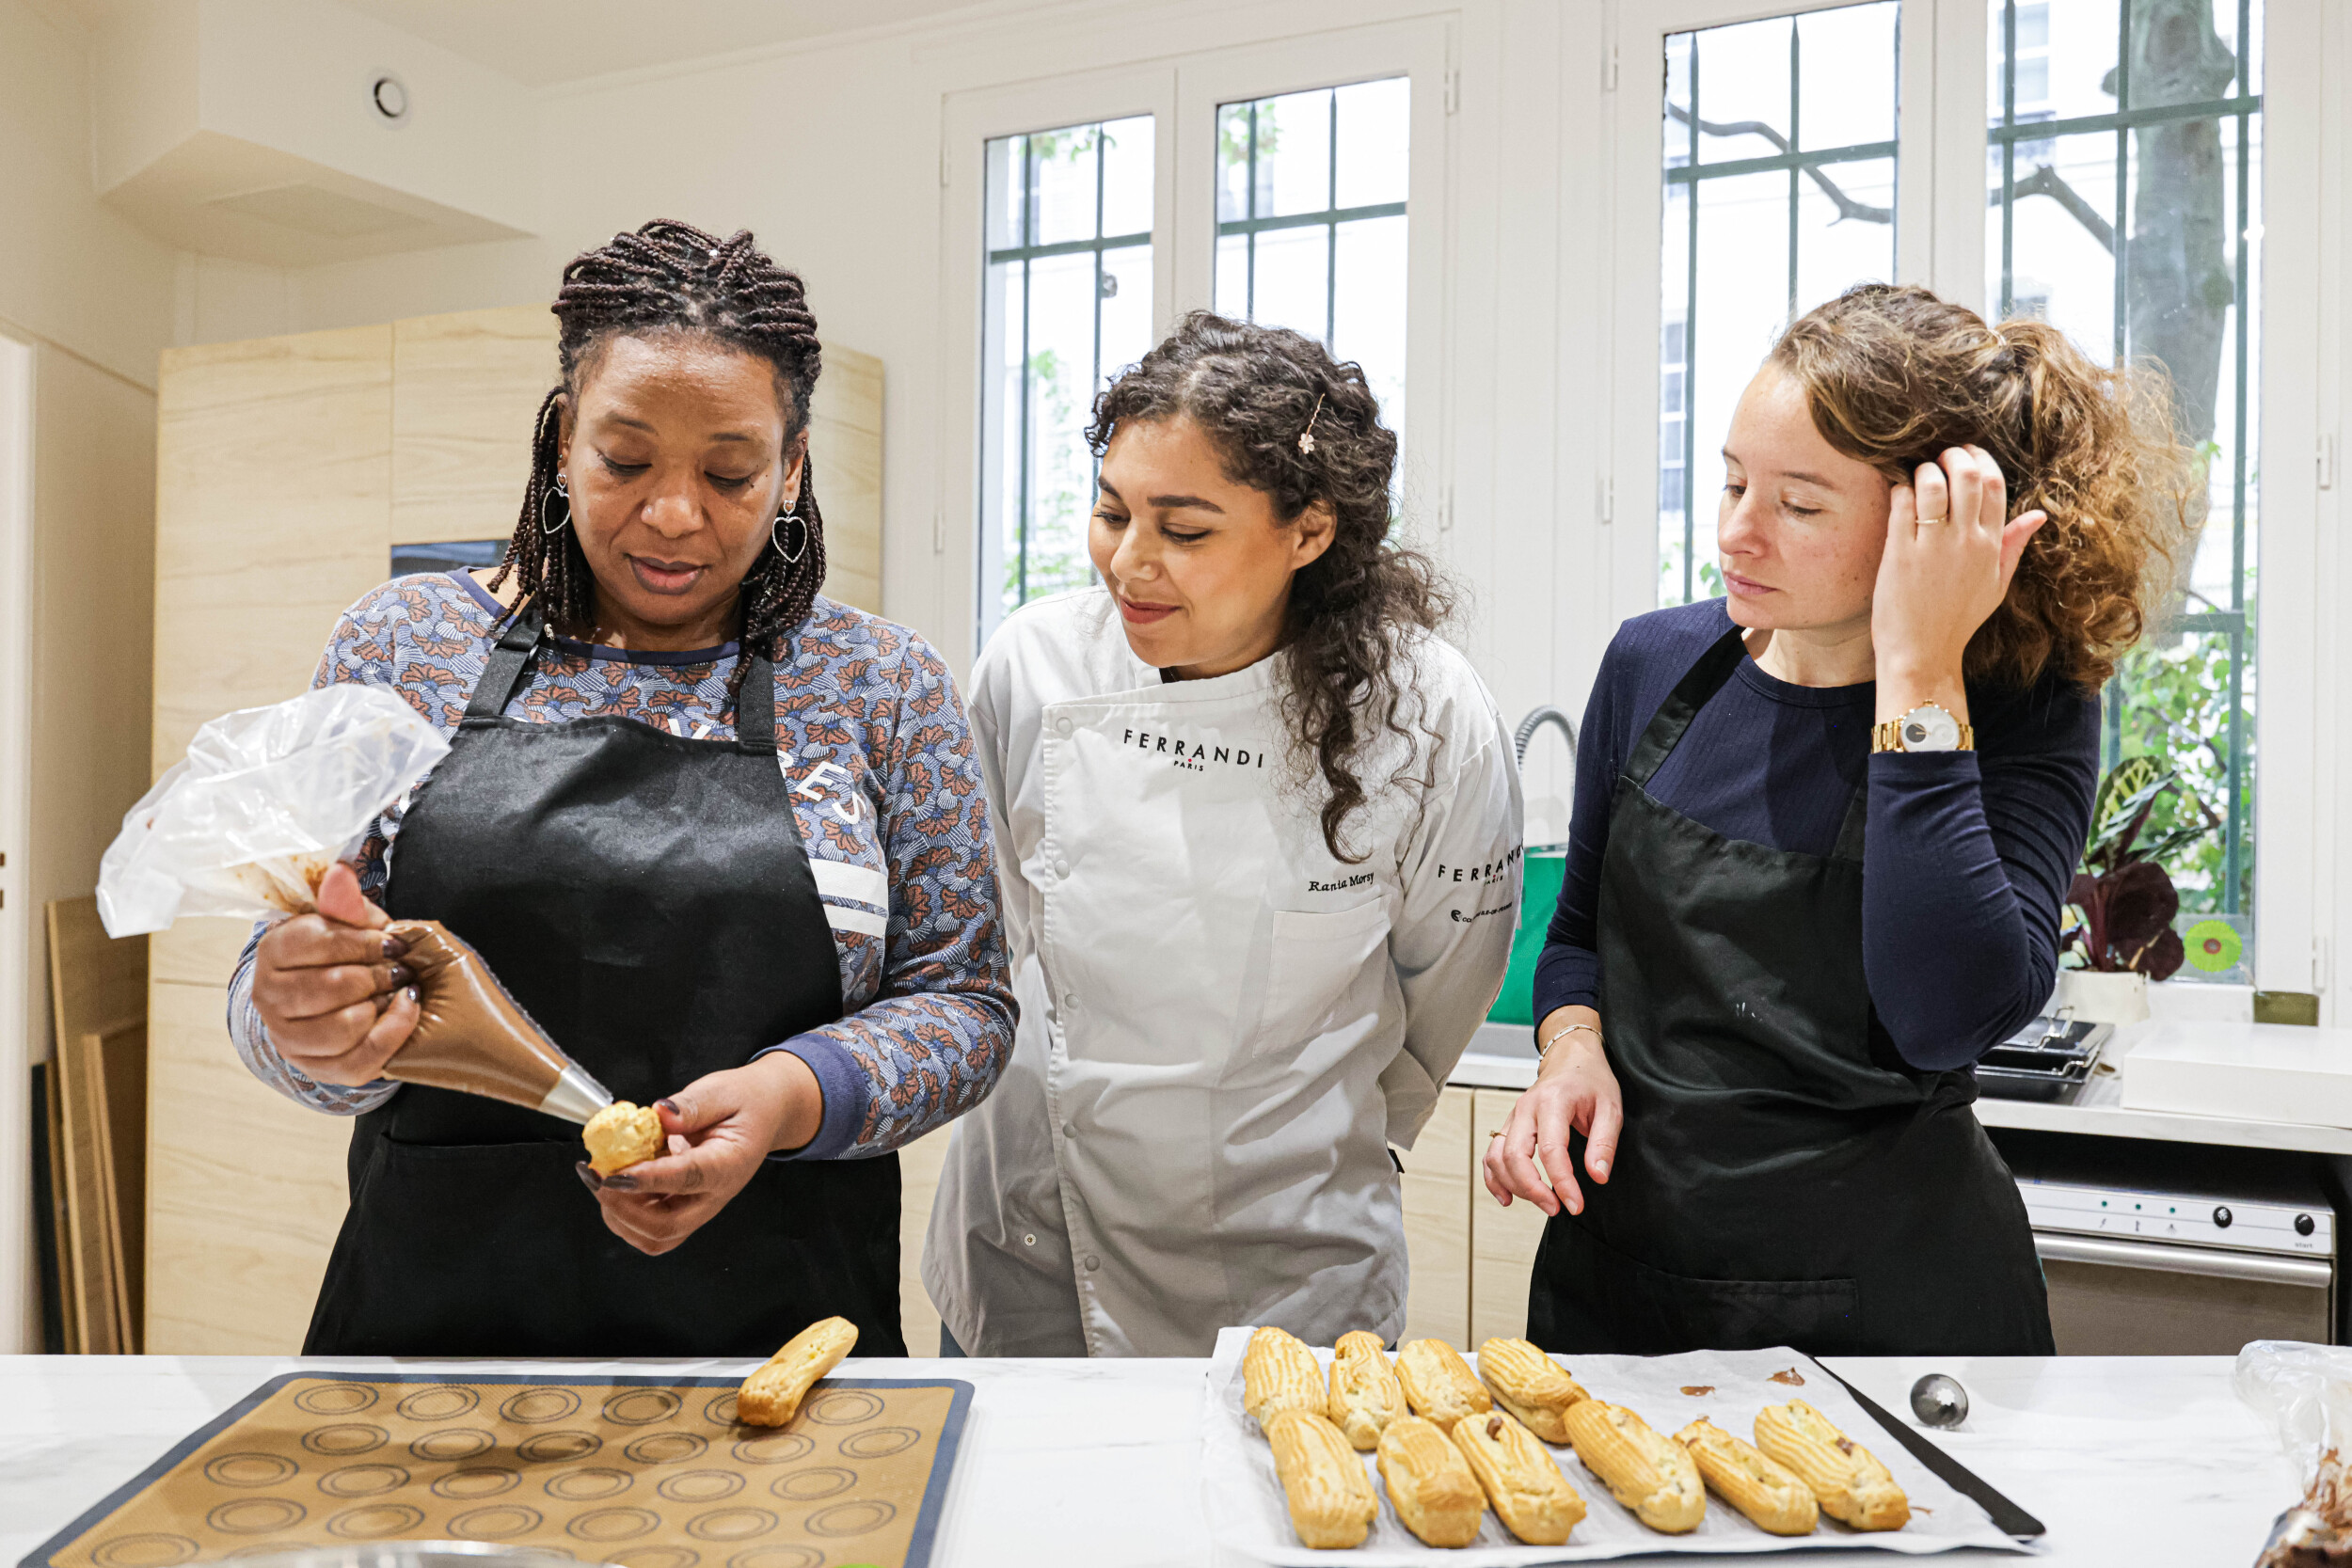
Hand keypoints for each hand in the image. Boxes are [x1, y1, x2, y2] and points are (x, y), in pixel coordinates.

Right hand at [250, 861, 417, 1085]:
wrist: (345, 999)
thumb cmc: (349, 954)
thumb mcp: (351, 923)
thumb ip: (347, 903)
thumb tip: (341, 874)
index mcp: (272, 951)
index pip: (318, 942)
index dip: (364, 941)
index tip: (392, 941)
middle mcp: (268, 997)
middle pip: (331, 986)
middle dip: (377, 975)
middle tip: (399, 968)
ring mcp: (288, 1038)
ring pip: (343, 1026)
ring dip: (382, 1005)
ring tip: (397, 990)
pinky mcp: (317, 1069)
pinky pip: (360, 1059)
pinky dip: (394, 1032)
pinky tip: (406, 1009)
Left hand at [584, 1051, 823, 1255]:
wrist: (763, 1116)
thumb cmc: (744, 1102)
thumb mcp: (723, 1090)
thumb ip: (692, 1105)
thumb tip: (661, 1115)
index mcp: (728, 1165)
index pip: (686, 1179)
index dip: (646, 1179)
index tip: (612, 1173)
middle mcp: (714, 1195)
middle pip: (666, 1226)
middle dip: (623, 1209)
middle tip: (597, 1178)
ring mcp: (699, 1207)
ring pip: (655, 1236)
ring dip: (620, 1216)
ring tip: (602, 1179)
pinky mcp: (684, 1208)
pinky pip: (651, 1228)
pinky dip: (625, 1213)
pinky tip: (616, 1183)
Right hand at [1481, 1007, 1621, 1217]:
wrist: (1571, 1059)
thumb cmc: (1591, 1081)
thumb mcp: (1610, 1108)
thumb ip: (1604, 1143)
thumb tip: (1597, 1176)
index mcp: (1553, 1101)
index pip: (1551, 1149)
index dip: (1562, 1182)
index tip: (1575, 1205)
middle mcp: (1526, 1109)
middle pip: (1515, 1155)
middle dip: (1532, 1189)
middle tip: (1556, 1208)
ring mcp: (1513, 1117)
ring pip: (1498, 1157)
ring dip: (1514, 1186)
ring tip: (1541, 1202)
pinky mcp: (1509, 1126)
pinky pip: (1491, 1154)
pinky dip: (1494, 1178)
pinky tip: (1508, 1197)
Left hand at [1869, 445, 2047, 723]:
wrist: (1922, 652)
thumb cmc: (1957, 619)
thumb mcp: (1996, 584)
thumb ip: (2014, 545)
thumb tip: (2038, 515)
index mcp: (1991, 545)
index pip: (1995, 485)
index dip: (1981, 459)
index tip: (1967, 453)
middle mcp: (1966, 541)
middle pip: (1968, 475)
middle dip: (1953, 455)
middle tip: (1941, 456)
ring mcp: (1933, 547)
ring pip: (1933, 484)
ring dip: (1925, 470)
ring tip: (1919, 474)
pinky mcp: (1900, 553)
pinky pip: (1902, 504)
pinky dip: (1900, 490)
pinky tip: (1899, 494)